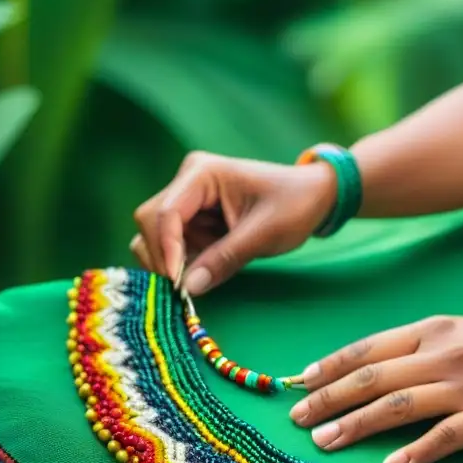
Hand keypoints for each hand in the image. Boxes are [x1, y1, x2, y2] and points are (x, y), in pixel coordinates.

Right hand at [131, 151, 337, 293]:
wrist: (313, 197)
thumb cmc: (294, 205)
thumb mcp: (265, 234)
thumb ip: (225, 258)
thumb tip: (189, 288)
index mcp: (201, 173)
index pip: (165, 213)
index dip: (166, 249)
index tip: (178, 283)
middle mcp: (186, 183)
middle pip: (150, 223)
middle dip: (163, 258)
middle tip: (185, 290)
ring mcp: (186, 203)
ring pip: (154, 237)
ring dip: (172, 262)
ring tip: (206, 273)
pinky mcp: (192, 222)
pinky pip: (171, 247)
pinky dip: (182, 264)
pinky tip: (208, 269)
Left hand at [288, 316, 462, 462]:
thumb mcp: (461, 331)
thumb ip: (418, 345)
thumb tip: (371, 367)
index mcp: (433, 330)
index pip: (369, 348)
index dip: (331, 366)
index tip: (301, 382)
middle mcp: (443, 355)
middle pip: (373, 378)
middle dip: (329, 399)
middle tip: (297, 418)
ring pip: (397, 406)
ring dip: (356, 425)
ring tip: (325, 442)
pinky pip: (442, 437)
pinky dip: (413, 452)